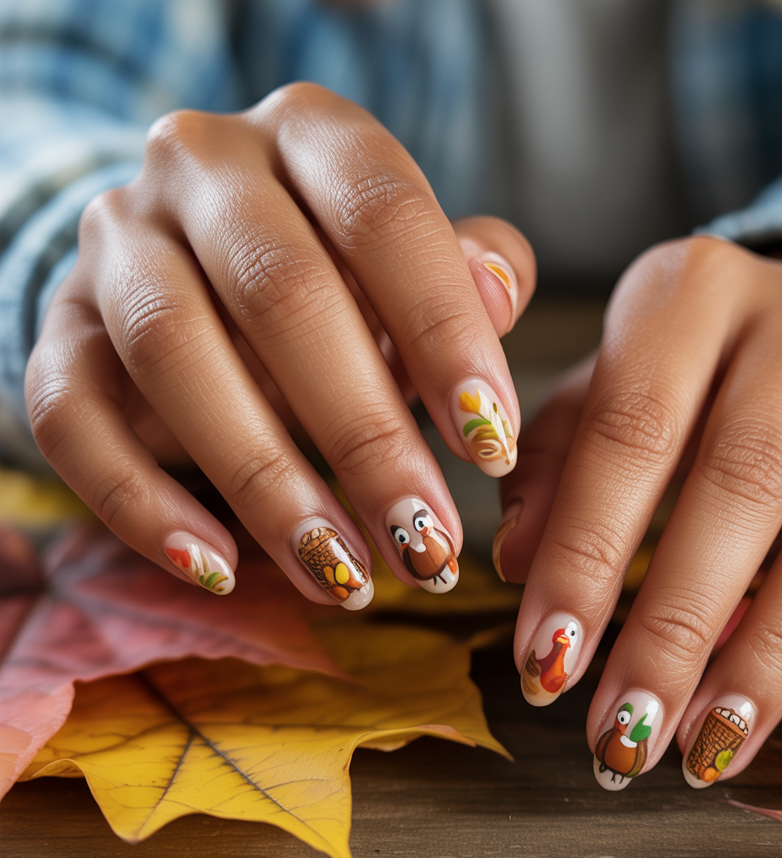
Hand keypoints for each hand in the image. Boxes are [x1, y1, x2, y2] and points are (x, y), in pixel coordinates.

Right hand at [26, 83, 533, 603]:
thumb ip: (462, 273)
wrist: (197, 263)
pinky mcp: (58, 330)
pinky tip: (216, 568)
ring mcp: (118, 244)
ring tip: (342, 576)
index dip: (445, 332)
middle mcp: (202, 165)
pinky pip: (72, 418)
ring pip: (176, 355)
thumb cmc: (337, 275)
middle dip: (365, 436)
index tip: (492, 446)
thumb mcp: (411, 266)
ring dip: (266, 484)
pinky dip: (139, 504)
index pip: (384, 212)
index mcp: (311, 134)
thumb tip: (500, 290)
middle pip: (281, 292)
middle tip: (425, 541)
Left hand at [495, 236, 781, 789]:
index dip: (586, 555)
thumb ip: (553, 462)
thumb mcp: (599, 389)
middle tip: (627, 732)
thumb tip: (519, 565)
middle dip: (680, 625)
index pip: (632, 429)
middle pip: (747, 480)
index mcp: (693, 291)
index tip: (547, 664)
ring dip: (777, 648)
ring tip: (711, 743)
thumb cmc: (681, 376)